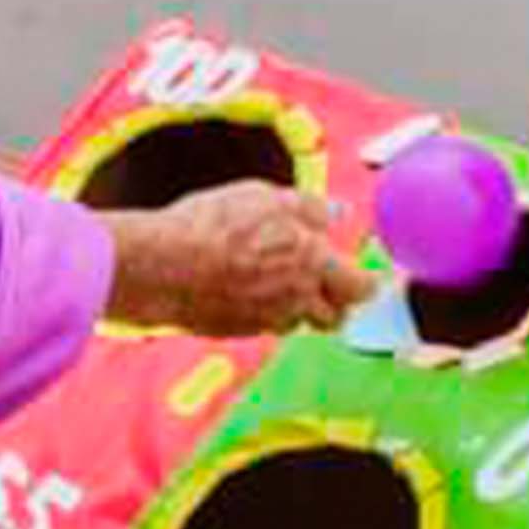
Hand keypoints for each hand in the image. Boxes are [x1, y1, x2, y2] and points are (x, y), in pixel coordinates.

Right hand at [101, 182, 364, 340]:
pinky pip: (260, 325)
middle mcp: (297, 300)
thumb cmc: (212, 225)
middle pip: (335, 317)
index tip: (365, 277)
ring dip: (295, 308)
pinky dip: (258, 310)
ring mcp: (266, 321)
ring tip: (273, 280)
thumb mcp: (263, 196)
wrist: (161, 266)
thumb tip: (339, 213)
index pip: (360, 287)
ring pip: (296, 322)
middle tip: (325, 284)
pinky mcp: (237, 331)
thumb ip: (309, 207)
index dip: (367, 283)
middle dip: (336, 303)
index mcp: (312, 264)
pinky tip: (237, 286)